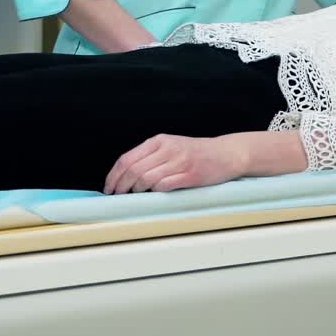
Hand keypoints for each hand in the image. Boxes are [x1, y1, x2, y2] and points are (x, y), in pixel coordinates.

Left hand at [103, 132, 247, 193]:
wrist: (226, 154)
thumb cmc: (196, 153)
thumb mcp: (171, 146)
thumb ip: (150, 156)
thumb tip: (124, 175)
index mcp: (160, 140)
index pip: (127, 158)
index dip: (113, 176)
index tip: (109, 188)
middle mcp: (168, 149)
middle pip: (133, 170)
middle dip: (121, 186)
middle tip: (118, 195)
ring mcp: (180, 162)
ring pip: (146, 179)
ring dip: (137, 191)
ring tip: (137, 195)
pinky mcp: (190, 175)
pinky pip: (164, 185)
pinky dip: (155, 192)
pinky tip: (155, 194)